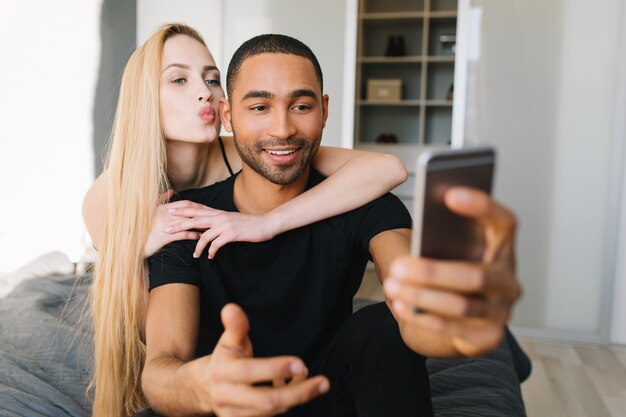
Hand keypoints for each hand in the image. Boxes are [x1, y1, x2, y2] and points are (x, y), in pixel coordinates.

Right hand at [143, 190, 221, 257]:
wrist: (134, 243)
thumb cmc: (144, 228)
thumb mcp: (151, 211)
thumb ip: (161, 200)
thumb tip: (171, 190)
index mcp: (163, 208)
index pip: (185, 204)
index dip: (198, 206)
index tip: (208, 209)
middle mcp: (165, 214)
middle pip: (189, 212)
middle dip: (203, 213)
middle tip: (214, 217)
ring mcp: (165, 225)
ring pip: (188, 222)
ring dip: (200, 224)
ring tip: (210, 227)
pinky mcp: (164, 237)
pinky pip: (183, 234)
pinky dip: (193, 235)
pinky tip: (201, 237)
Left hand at [165, 207, 277, 258]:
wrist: (265, 224)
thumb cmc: (249, 224)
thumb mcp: (231, 220)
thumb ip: (219, 222)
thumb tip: (208, 228)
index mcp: (218, 213)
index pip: (197, 209)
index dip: (183, 210)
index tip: (170, 211)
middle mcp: (219, 216)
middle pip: (194, 219)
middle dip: (180, 224)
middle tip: (167, 229)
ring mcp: (225, 224)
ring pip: (204, 234)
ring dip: (197, 247)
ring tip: (194, 255)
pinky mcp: (231, 233)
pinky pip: (216, 244)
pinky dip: (212, 251)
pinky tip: (211, 257)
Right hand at [193, 304, 328, 415]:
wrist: (203, 389)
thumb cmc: (224, 360)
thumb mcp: (228, 341)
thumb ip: (235, 326)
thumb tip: (231, 308)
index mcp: (222, 372)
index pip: (250, 372)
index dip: (276, 368)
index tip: (300, 364)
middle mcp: (227, 397)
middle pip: (266, 401)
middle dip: (297, 393)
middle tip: (322, 383)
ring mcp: (234, 416)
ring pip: (272, 411)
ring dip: (297, 397)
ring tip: (313, 382)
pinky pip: (271, 416)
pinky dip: (288, 403)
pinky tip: (297, 388)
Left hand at [383, 187, 521, 356]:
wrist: (455, 319)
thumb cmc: (447, 272)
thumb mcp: (444, 251)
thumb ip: (439, 237)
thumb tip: (421, 230)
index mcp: (501, 248)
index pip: (503, 222)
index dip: (481, 206)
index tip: (449, 193)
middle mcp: (508, 279)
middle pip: (476, 275)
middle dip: (432, 272)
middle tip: (398, 266)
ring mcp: (501, 310)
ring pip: (461, 305)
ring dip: (422, 296)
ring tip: (392, 286)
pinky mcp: (489, 336)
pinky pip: (453, 328)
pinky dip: (422, 316)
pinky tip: (399, 305)